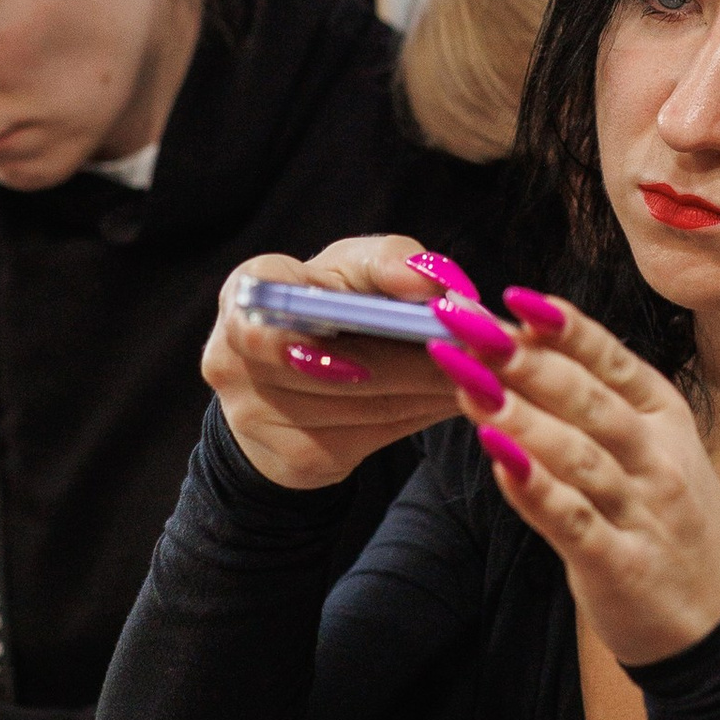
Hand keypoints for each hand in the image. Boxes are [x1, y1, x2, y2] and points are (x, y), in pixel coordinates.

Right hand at [203, 235, 461, 493]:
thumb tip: (439, 285)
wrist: (278, 394)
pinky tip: (452, 399)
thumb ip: (389, 263)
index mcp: (250, 287)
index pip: (289, 287)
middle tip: (483, 348)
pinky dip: (419, 415)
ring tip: (482, 372)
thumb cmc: (325, 315)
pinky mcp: (290, 457)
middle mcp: (236, 351)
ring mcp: (256, 413)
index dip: (353, 294)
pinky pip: (370, 437)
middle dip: (423, 355)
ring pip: (367, 401)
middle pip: (347, 357)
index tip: (423, 293)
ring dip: (432, 388)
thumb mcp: (349, 273)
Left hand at [433, 290, 719, 669]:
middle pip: (589, 400)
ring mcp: (642, 511)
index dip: (564, 328)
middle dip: (527, 361)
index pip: (611, 360)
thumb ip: (597, 401)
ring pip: (579, 455)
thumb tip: (524, 340)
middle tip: (470, 329)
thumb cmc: (670, 520)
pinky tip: (498, 463)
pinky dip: (537, 492)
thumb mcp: (653, 447)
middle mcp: (657, 457)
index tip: (512, 296)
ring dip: (522, 418)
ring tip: (469, 385)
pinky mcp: (622, 565)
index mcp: (664, 416)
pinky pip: (575, 522)